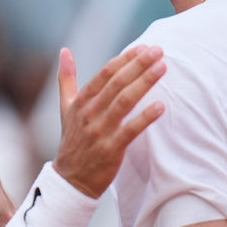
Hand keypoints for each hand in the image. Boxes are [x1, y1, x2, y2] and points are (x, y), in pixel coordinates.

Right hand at [53, 45, 165, 197]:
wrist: (70, 180)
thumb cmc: (73, 140)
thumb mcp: (65, 108)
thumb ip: (66, 78)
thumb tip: (64, 50)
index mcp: (81, 102)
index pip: (104, 74)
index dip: (124, 59)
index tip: (143, 47)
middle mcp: (89, 114)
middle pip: (116, 84)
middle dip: (138, 65)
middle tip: (158, 51)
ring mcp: (99, 131)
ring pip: (124, 102)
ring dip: (144, 83)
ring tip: (162, 68)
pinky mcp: (111, 150)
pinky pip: (130, 130)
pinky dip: (145, 118)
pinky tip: (161, 106)